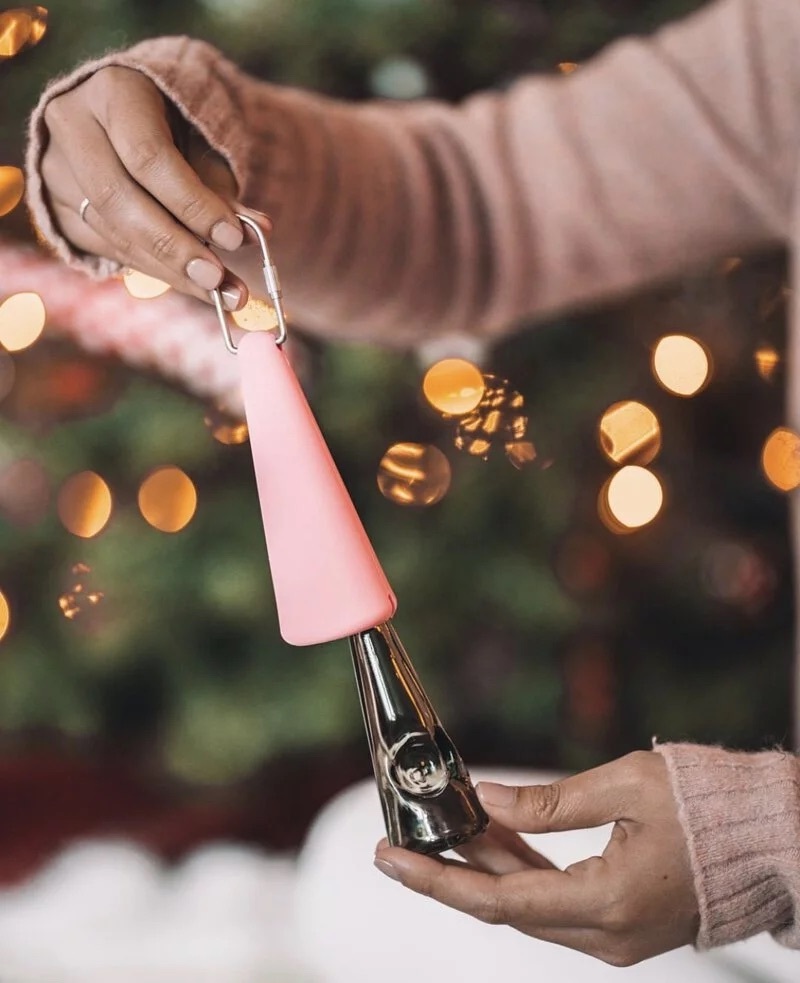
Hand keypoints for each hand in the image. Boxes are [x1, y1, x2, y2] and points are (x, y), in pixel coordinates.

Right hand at [40, 66, 267, 308]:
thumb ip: (221, 185)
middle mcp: (72, 126)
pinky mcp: (56, 208)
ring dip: (173, 271)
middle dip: (176, 247)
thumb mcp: (201, 142)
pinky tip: (196, 286)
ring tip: (223, 294)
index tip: (234, 239)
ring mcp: (55, 169)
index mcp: (112, 92)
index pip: (147, 156)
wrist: (127, 121)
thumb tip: (256, 231)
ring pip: (113, 232)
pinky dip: (158, 271)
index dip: (191, 203)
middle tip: (219, 281)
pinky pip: (109, 250)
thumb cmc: (174, 127)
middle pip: (119, 200)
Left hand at [374, 751, 698, 966]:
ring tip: (444, 828)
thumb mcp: (624, 787)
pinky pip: (554, 901)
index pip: (497, 901)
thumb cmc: (708, 807)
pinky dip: (520, 871)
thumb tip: (487, 801)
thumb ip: (549, 802)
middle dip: (449, 873)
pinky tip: (494, 837)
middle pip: (505, 907)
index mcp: (607, 904)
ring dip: (484, 868)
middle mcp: (606, 935)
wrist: (770, 839)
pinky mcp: (620, 922)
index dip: (437, 881)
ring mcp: (614, 936)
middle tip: (402, 840)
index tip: (390, 859)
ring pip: (527, 905)